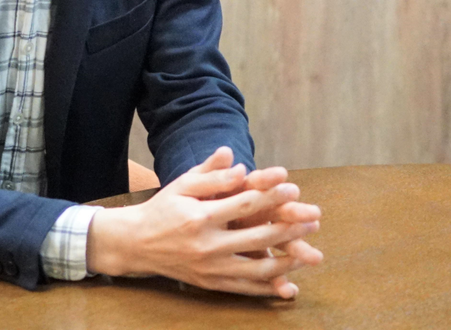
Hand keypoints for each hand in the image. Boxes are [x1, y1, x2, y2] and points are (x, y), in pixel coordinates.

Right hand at [87, 147, 322, 297]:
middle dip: (289, 227)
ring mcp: (209, 268)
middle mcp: (205, 245)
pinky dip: (268, 288)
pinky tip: (290, 284)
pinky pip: (244, 288)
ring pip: (256, 268)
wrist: (136, 243)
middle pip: (257, 236)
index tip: (293, 188)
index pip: (244, 204)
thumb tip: (238, 162)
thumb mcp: (182, 184)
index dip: (271, 196)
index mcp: (199, 216)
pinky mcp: (210, 284)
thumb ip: (210, 174)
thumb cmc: (163, 208)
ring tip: (310, 252)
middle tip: (313, 219)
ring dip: (287, 261)